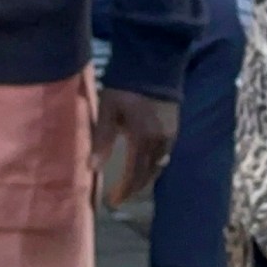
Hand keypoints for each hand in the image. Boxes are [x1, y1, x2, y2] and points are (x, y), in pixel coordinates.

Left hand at [93, 88, 179, 208]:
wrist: (154, 63)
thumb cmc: (125, 86)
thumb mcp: (108, 111)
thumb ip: (102, 140)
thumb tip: (92, 168)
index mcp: (143, 140)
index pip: (134, 175)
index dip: (124, 191)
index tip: (112, 203)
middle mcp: (160, 143)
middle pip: (148, 174)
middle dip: (133, 188)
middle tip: (120, 196)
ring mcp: (170, 136)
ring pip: (158, 166)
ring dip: (144, 177)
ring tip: (131, 183)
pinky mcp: (174, 128)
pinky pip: (164, 155)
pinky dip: (153, 165)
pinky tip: (144, 163)